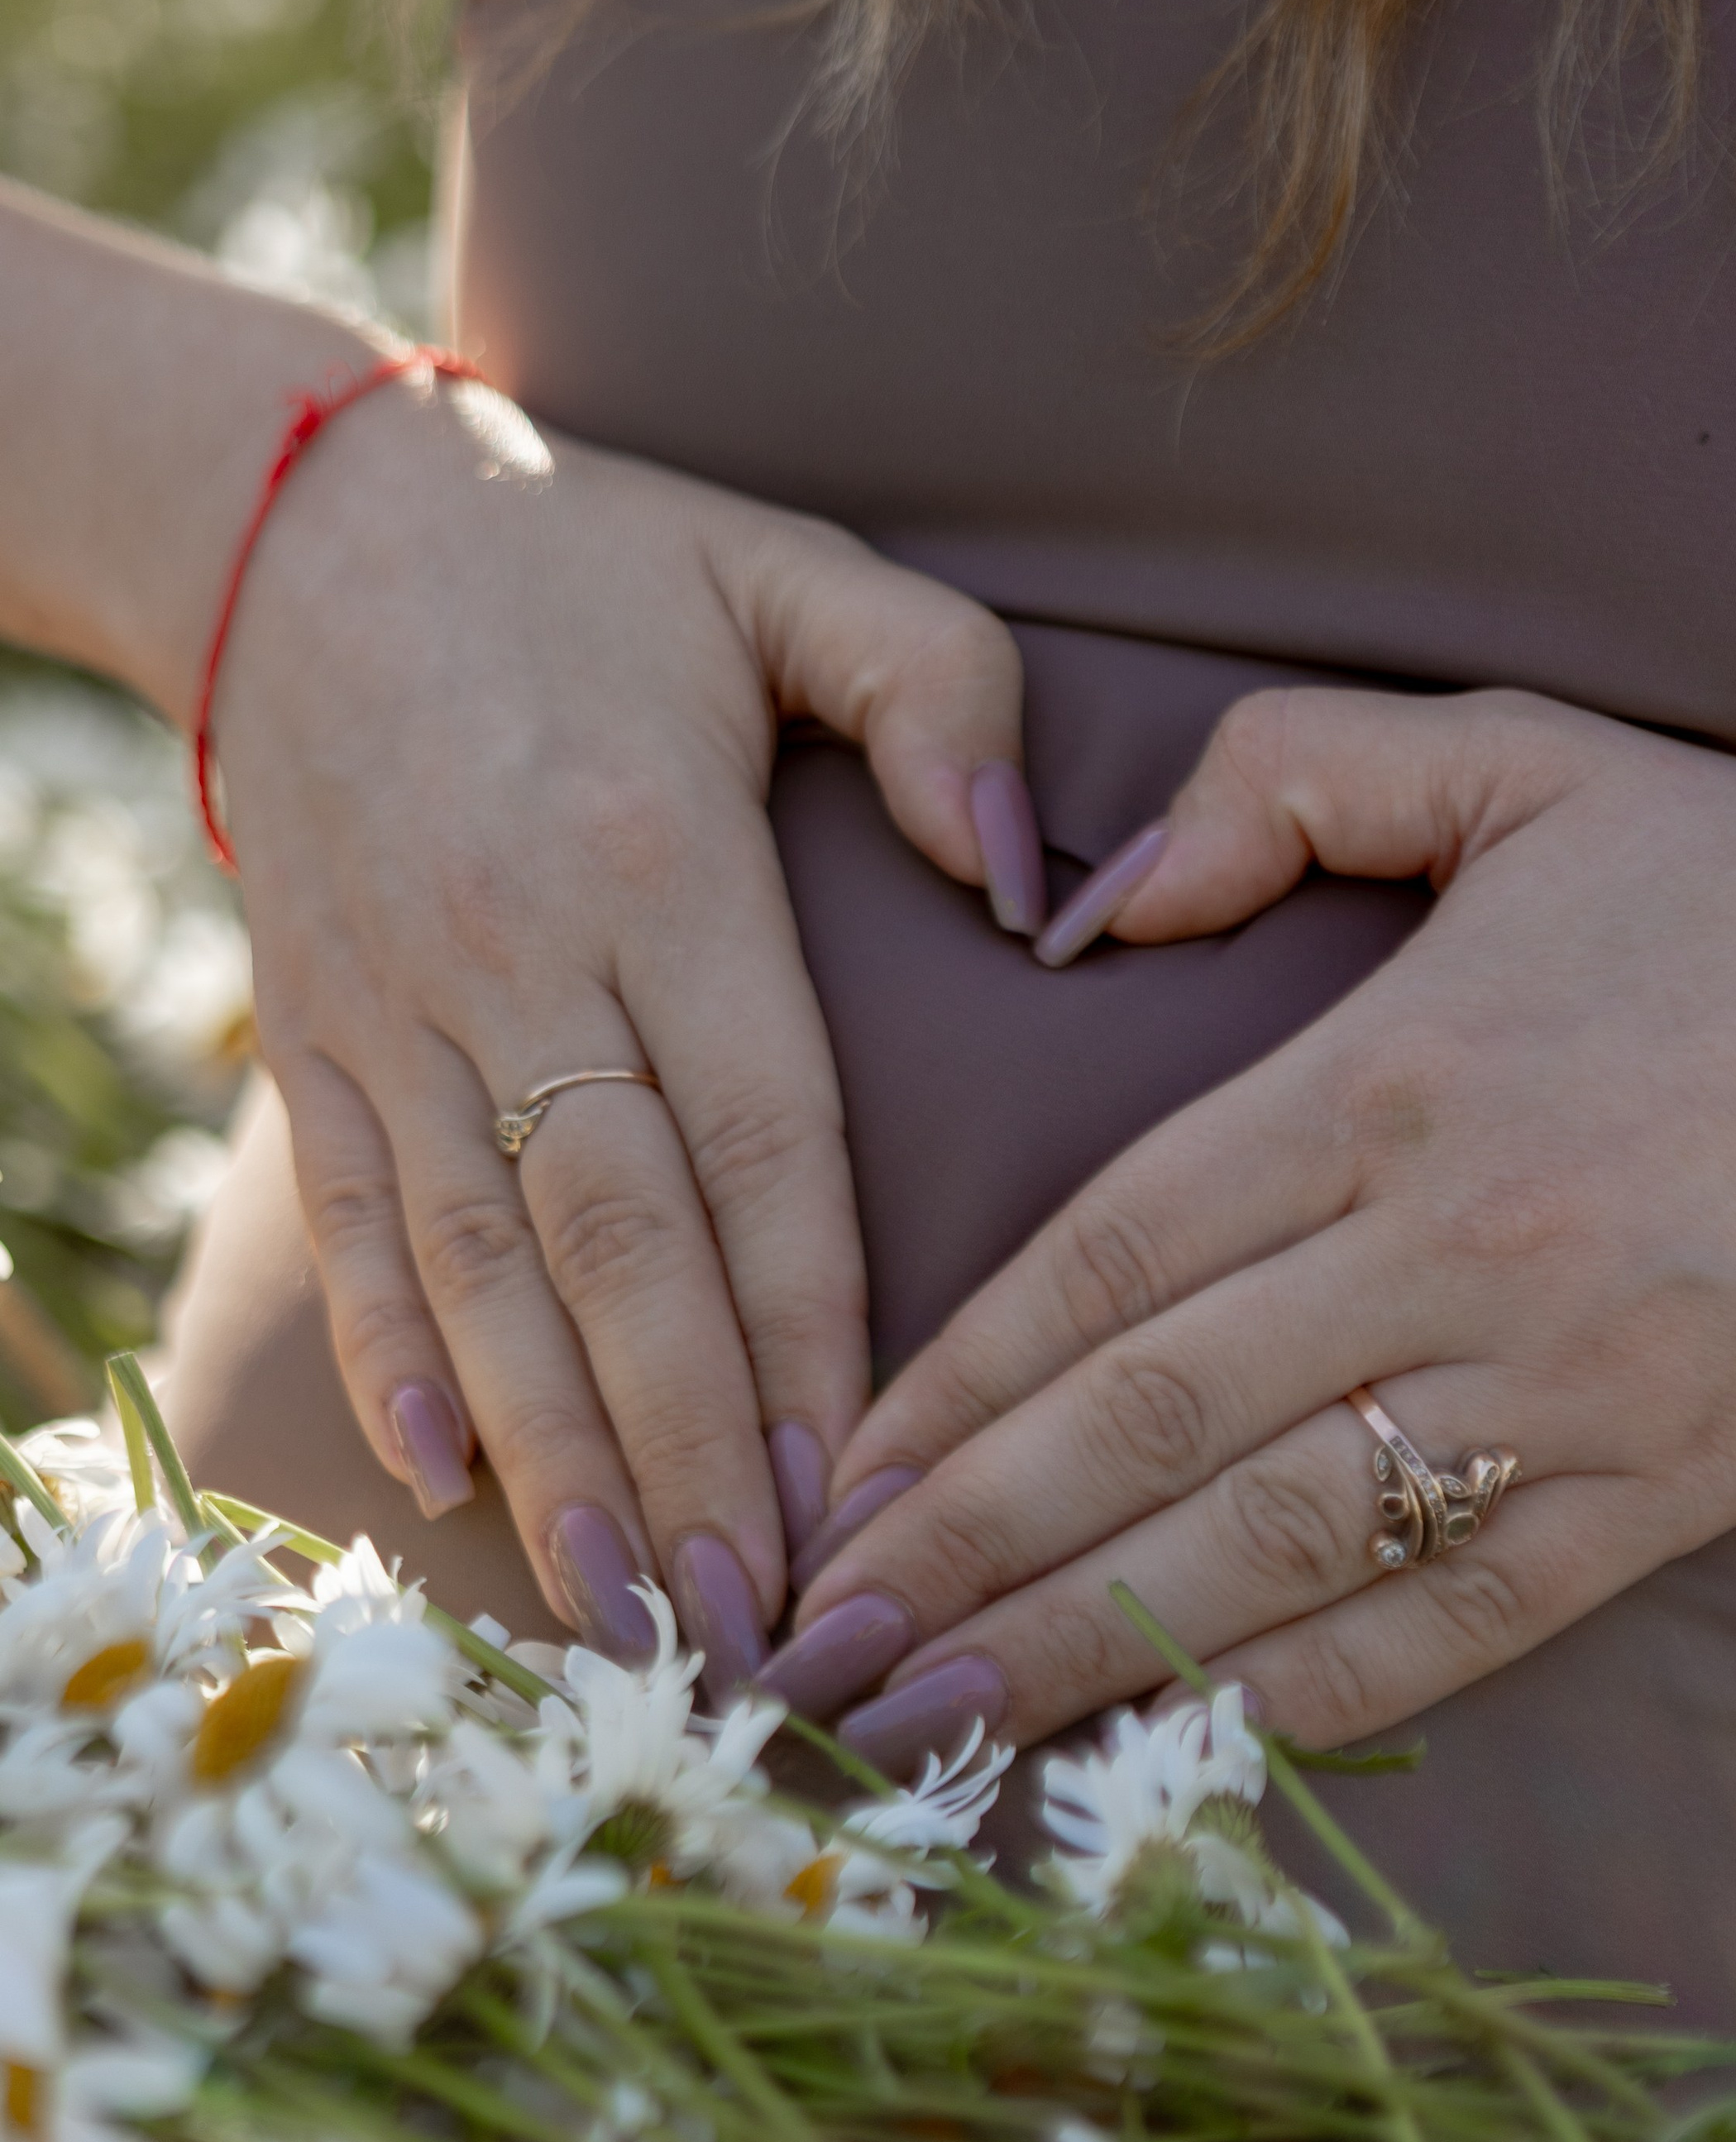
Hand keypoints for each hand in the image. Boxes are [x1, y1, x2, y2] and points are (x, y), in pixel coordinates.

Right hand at [212, 366, 1037, 1674]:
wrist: (297, 520)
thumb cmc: (590, 556)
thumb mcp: (786, 571)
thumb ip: (938, 695)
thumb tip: (1033, 878)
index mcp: (661, 861)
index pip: (763, 1138)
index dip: (813, 1323)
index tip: (866, 1479)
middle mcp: (520, 953)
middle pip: (621, 1241)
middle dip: (688, 1444)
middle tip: (755, 1621)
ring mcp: (394, 1006)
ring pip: (478, 1263)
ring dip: (550, 1447)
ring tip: (622, 1608)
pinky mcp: (308, 1030)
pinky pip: (345, 1213)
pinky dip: (388, 1349)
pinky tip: (438, 1480)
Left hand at [770, 685, 1735, 1762]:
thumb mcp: (1527, 758)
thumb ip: (1294, 778)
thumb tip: (1101, 895)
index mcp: (1387, 1074)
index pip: (1106, 1255)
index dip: (950, 1383)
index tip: (832, 1477)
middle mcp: (1454, 1245)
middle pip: (1146, 1424)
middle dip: (956, 1552)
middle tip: (809, 1648)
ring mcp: (1565, 1384)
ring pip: (1270, 1546)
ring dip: (1078, 1651)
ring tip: (922, 1729)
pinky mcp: (1673, 1488)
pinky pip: (1454, 1619)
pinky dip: (1303, 1697)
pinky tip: (1171, 1749)